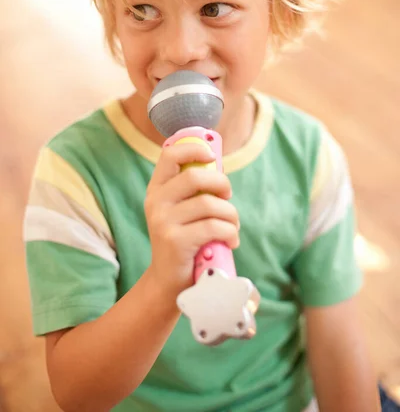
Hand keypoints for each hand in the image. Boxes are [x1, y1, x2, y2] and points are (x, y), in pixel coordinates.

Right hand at [145, 142, 239, 298]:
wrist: (169, 281)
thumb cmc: (184, 240)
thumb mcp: (181, 211)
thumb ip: (193, 190)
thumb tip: (217, 165)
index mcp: (157, 189)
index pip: (169, 155)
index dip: (193, 149)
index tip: (212, 156)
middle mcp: (156, 203)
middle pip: (195, 177)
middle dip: (222, 184)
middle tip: (228, 197)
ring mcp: (163, 222)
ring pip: (209, 204)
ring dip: (231, 215)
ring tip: (232, 226)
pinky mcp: (175, 241)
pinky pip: (213, 227)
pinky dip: (230, 233)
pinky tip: (231, 240)